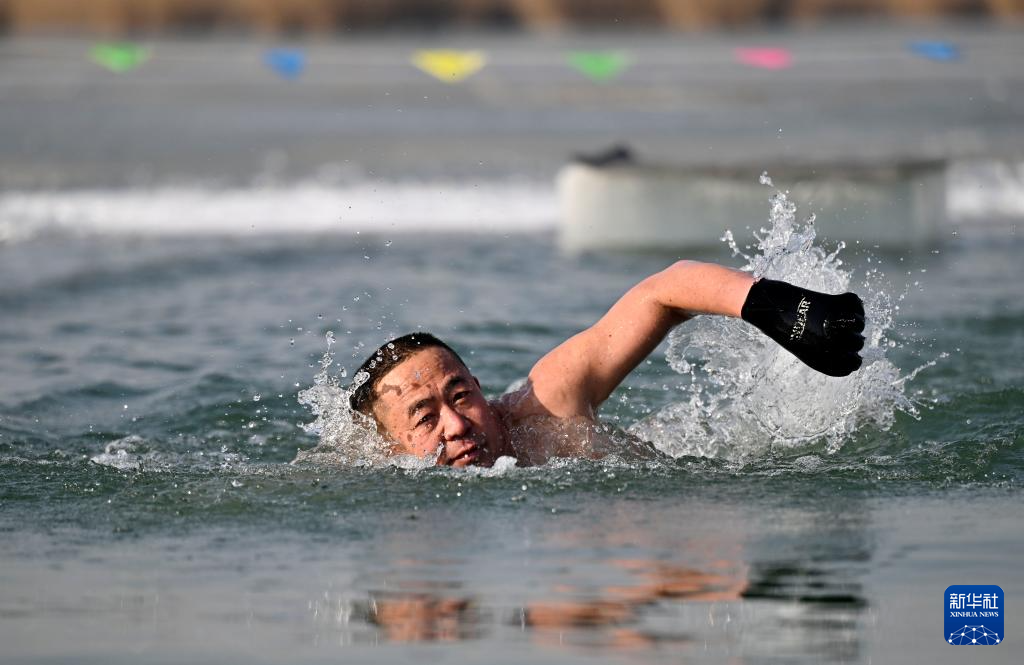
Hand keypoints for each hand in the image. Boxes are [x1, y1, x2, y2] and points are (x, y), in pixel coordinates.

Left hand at [741, 278, 864, 376]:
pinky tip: (841, 303)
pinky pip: (855, 304)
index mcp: (822, 359)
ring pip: (859, 324)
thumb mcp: (803, 349)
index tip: (851, 351)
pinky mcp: (835, 304)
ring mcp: (836, 325)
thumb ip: (824, 352)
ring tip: (839, 315)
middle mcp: (832, 345)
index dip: (853, 358)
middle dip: (854, 336)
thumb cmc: (782, 328)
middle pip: (858, 343)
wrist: (771, 308)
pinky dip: (852, 303)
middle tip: (842, 327)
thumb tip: (846, 350)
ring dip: (854, 318)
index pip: (851, 365)